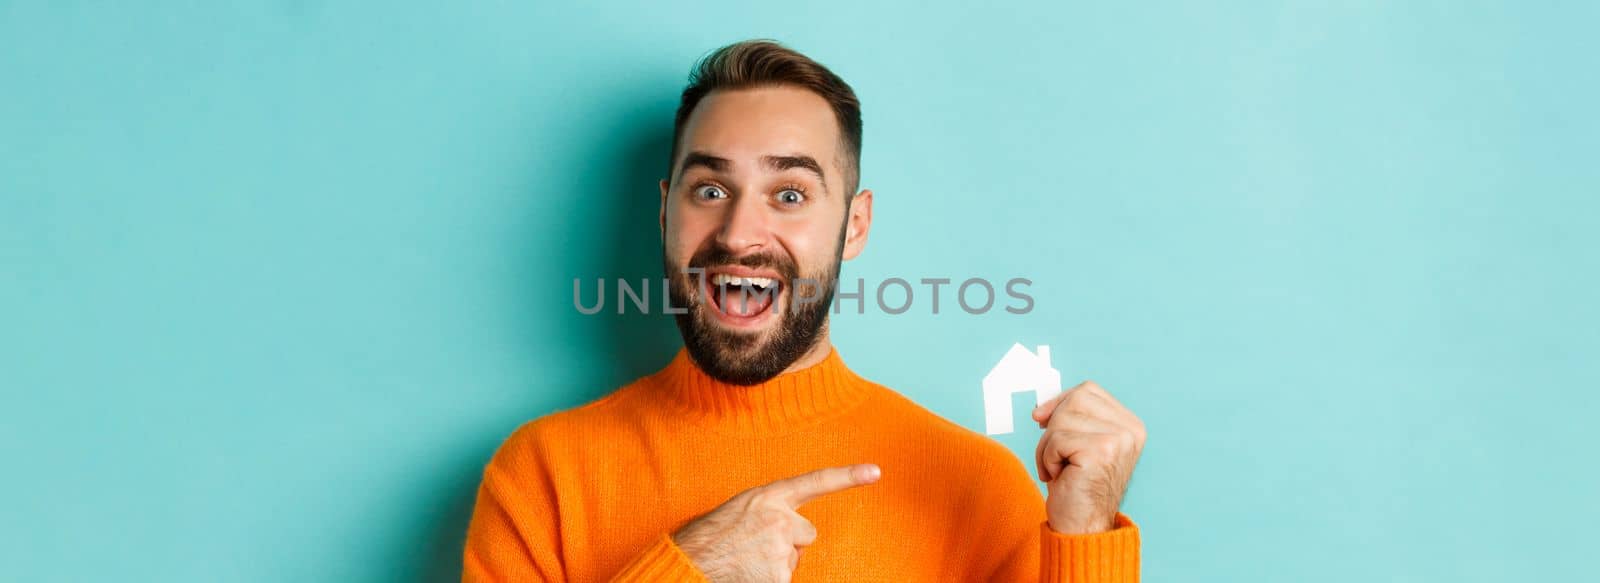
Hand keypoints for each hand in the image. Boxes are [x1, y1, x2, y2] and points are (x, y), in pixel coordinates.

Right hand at [672, 464, 880, 581]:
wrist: (688, 564)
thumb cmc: (706, 538)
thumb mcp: (738, 511)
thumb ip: (768, 513)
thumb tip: (789, 533)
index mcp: (767, 497)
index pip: (815, 482)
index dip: (848, 476)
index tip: (876, 472)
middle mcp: (779, 519)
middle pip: (806, 534)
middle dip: (789, 544)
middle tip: (755, 549)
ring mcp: (780, 549)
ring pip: (793, 560)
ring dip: (775, 566)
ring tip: (745, 564)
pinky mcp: (779, 577)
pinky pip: (785, 580)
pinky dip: (770, 581)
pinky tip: (748, 577)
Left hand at [1031, 380, 1144, 533]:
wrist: (1082, 527)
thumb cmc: (1076, 487)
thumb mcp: (1077, 443)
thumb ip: (1068, 418)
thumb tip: (1040, 408)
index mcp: (1130, 424)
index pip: (1088, 390)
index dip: (1060, 402)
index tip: (1042, 421)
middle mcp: (1130, 430)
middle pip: (1074, 400)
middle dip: (1054, 427)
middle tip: (1057, 456)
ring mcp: (1118, 439)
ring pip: (1062, 419)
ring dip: (1047, 447)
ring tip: (1059, 470)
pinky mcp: (1101, 451)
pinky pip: (1055, 440)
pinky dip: (1046, 460)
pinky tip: (1060, 478)